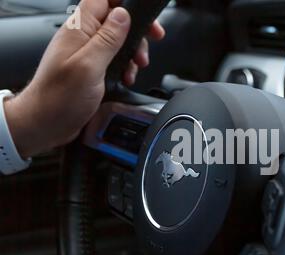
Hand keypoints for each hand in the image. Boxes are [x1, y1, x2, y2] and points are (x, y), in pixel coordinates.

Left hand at [4, 0, 164, 157]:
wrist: (46, 123)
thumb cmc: (59, 98)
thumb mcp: (89, 66)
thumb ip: (107, 39)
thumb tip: (123, 16)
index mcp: (79, 28)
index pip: (104, 0)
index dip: (125, 4)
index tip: (144, 18)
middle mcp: (82, 37)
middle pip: (115, 19)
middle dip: (136, 31)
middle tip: (149, 44)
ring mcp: (86, 53)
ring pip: (117, 40)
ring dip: (132, 52)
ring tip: (136, 66)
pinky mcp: (91, 69)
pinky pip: (113, 59)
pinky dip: (125, 67)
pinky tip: (126, 78)